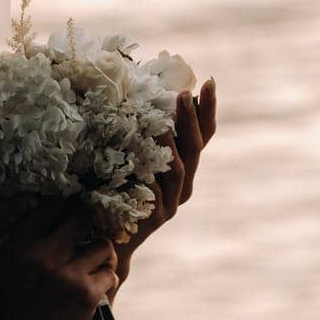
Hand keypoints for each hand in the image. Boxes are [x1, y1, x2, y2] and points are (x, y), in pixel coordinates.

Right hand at [0, 197, 119, 319]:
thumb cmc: (12, 310)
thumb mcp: (9, 266)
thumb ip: (31, 242)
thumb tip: (63, 216)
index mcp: (20, 244)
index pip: (53, 206)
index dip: (68, 206)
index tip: (75, 213)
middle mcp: (44, 254)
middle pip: (82, 218)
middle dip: (89, 227)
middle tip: (88, 239)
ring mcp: (67, 274)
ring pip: (103, 246)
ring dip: (102, 257)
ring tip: (95, 268)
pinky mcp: (86, 296)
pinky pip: (110, 274)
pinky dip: (106, 281)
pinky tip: (95, 291)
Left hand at [115, 77, 216, 280]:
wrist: (110, 237)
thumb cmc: (120, 190)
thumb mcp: (134, 157)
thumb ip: (141, 133)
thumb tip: (137, 92)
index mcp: (183, 166)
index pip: (202, 134)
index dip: (207, 109)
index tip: (208, 81)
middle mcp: (184, 184)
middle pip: (194, 149)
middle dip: (191, 121)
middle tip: (184, 95)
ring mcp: (171, 202)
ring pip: (179, 172)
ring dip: (172, 148)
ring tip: (161, 129)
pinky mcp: (155, 219)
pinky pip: (157, 199)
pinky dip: (154, 184)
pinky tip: (146, 173)